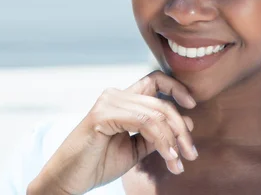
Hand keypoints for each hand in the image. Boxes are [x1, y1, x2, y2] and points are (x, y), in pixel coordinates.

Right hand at [28, 71, 198, 194]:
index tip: (192, 106)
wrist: (68, 181)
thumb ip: (156, 135)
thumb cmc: (98, 164)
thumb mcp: (135, 148)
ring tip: (179, 162)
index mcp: (122, 99)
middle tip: (191, 153)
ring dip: (173, 139)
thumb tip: (187, 123)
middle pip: (161, 102)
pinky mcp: (102, 116)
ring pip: (156, 113)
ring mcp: (108, 103)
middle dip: (181, 129)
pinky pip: (143, 123)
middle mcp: (115, 95)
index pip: (155, 80)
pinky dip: (160, 140)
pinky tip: (167, 157)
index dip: (176, 87)